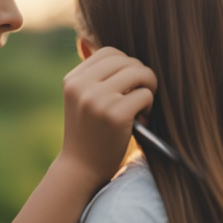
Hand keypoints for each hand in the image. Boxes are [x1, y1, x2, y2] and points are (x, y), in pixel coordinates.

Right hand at [59, 47, 156, 184]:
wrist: (81, 170)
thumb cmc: (89, 134)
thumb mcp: (83, 101)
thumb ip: (97, 79)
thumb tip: (125, 57)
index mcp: (72, 80)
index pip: (109, 53)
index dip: (126, 65)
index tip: (128, 85)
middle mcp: (82, 86)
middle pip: (127, 61)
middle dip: (141, 76)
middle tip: (141, 97)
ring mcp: (98, 100)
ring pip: (139, 73)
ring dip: (148, 88)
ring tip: (143, 106)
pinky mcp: (115, 114)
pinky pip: (145, 95)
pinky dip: (149, 107)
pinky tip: (141, 121)